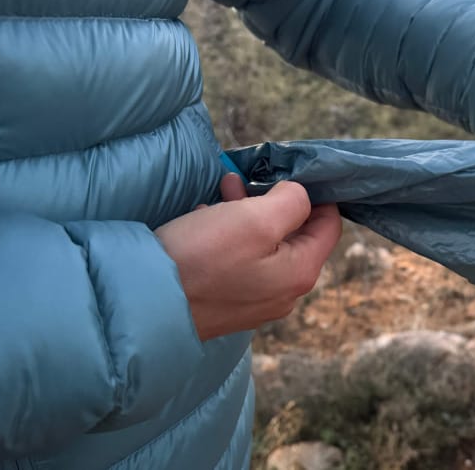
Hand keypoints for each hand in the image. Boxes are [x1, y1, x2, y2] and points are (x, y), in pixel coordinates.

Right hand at [155, 175, 341, 340]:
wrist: (145, 302)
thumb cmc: (203, 257)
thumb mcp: (256, 219)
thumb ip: (291, 202)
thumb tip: (300, 195)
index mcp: (300, 273)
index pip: (328, 226)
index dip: (317, 195)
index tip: (293, 173)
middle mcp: (283, 293)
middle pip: (295, 236)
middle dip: (275, 201)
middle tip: (249, 178)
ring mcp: (254, 301)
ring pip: (264, 245)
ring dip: (248, 212)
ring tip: (225, 188)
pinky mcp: (225, 302)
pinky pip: (239, 260)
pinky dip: (230, 234)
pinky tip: (208, 216)